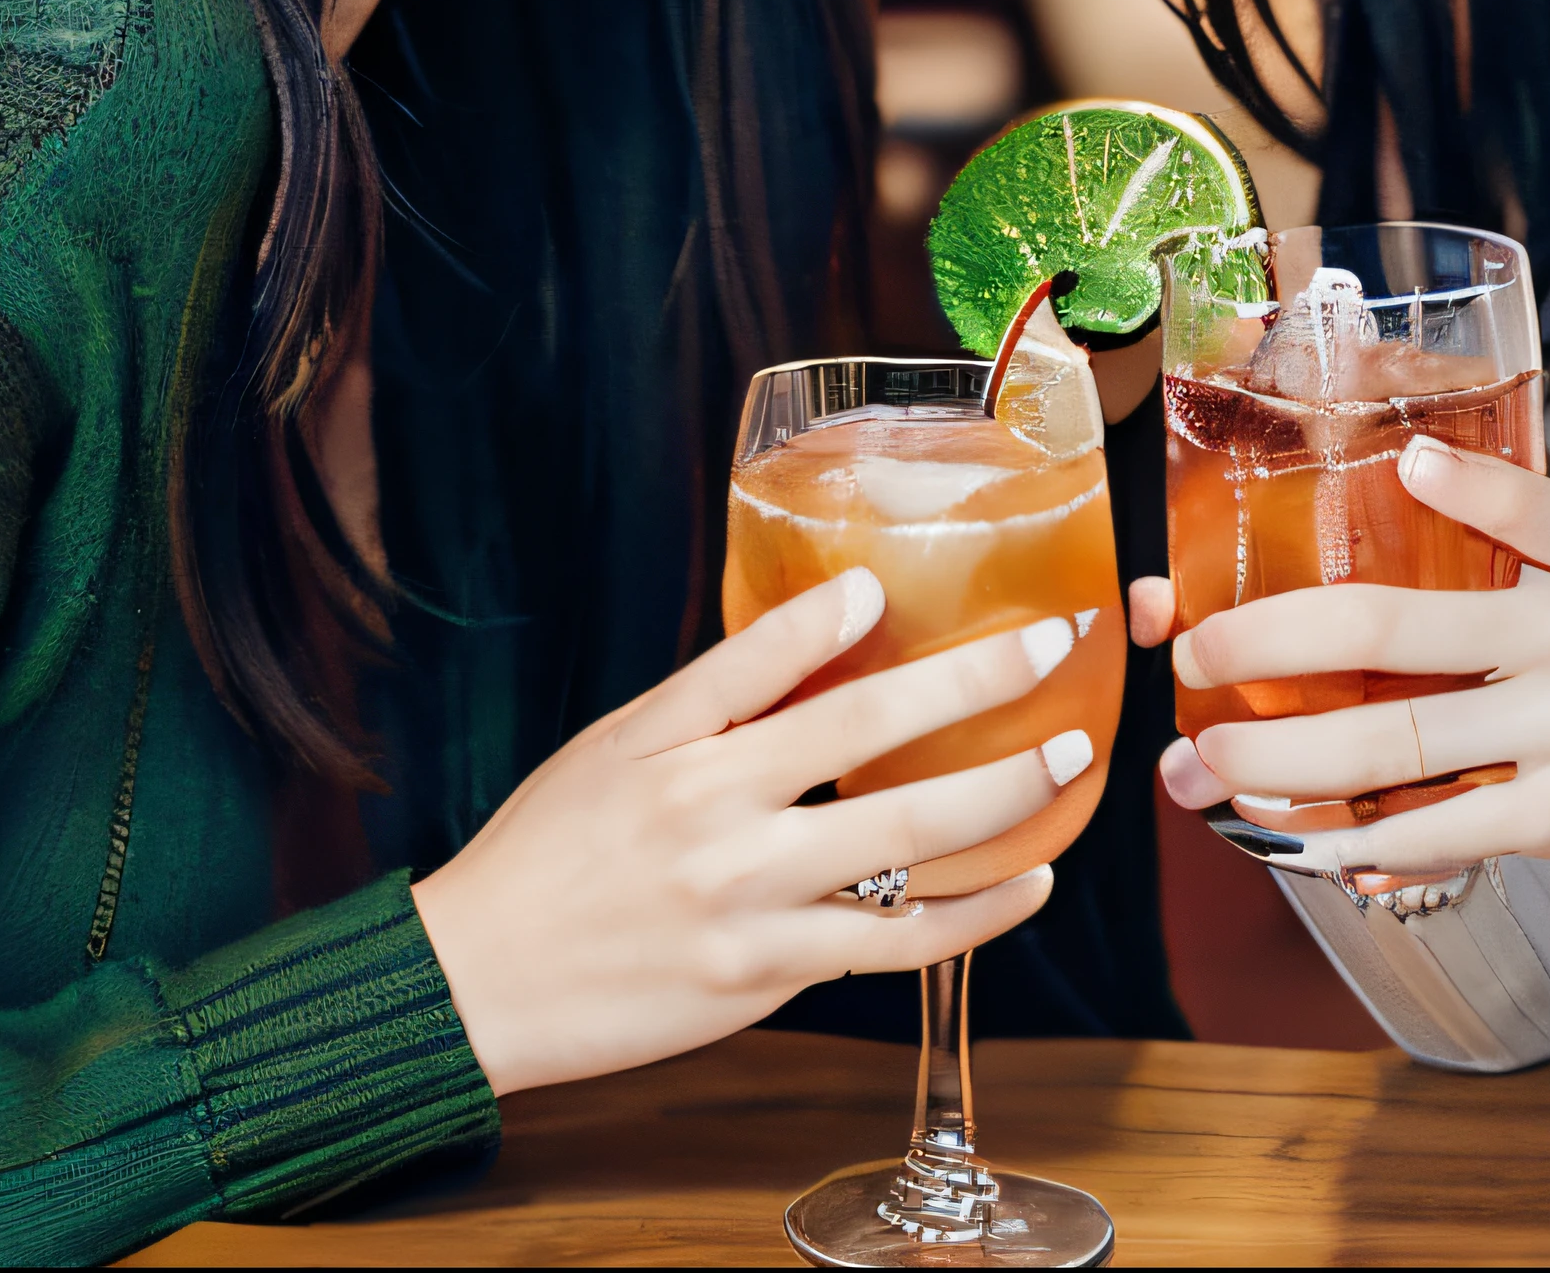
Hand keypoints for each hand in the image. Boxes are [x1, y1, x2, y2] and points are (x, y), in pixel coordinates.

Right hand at [410, 567, 1082, 1095]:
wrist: (481, 982)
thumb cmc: (551, 849)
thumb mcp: (621, 742)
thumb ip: (731, 682)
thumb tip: (842, 609)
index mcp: (682, 751)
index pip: (792, 659)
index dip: (876, 612)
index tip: (930, 568)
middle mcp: (721, 825)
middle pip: (876, 746)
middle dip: (981, 689)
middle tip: (1059, 646)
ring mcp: (751, 909)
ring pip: (906, 851)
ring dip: (1002, 803)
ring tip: (1068, 764)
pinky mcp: (768, 980)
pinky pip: (897, 946)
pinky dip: (976, 916)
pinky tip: (1029, 883)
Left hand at [1133, 439, 1549, 886]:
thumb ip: (1519, 510)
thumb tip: (1412, 461)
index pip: (1492, 509)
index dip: (1421, 484)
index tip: (1307, 511)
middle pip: (1390, 638)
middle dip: (1269, 651)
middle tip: (1193, 661)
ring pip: (1399, 747)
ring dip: (1288, 761)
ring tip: (1210, 762)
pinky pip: (1444, 832)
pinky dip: (1369, 843)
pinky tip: (1309, 846)